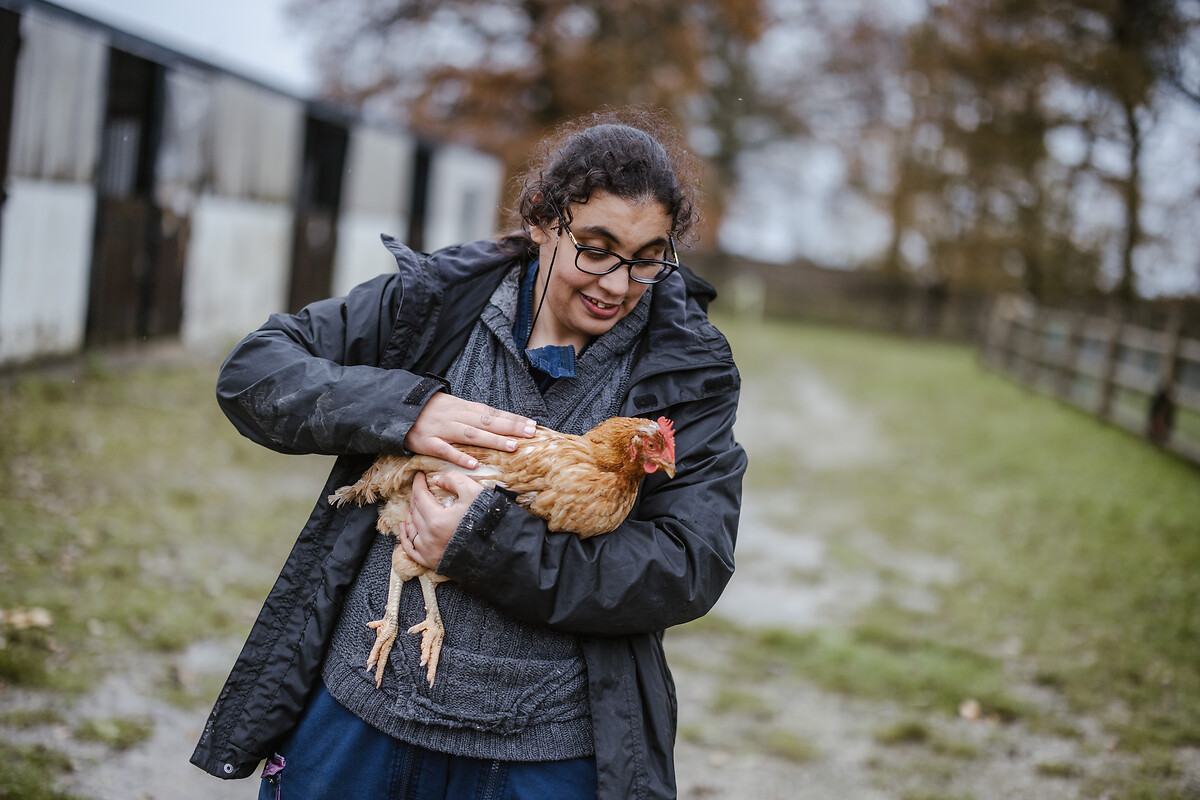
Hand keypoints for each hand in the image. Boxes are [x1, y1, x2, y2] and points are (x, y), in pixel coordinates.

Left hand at [400, 471, 483, 569]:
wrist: (498, 548)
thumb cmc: (486, 520)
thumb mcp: (474, 493)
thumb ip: (454, 480)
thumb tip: (437, 479)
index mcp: (437, 519)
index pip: (420, 496)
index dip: (418, 483)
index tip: (419, 476)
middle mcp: (428, 536)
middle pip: (415, 511)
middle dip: (416, 497)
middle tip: (421, 489)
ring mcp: (428, 551)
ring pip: (411, 528)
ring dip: (411, 514)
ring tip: (415, 506)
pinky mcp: (431, 561)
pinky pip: (410, 549)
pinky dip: (405, 537)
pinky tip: (405, 528)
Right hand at [404, 393, 536, 468]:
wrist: (398, 408)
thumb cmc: (430, 410)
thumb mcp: (453, 406)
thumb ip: (473, 414)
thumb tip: (498, 421)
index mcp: (464, 407)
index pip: (492, 413)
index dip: (512, 419)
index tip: (532, 425)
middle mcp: (456, 416)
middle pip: (487, 422)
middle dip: (510, 428)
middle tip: (530, 434)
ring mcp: (442, 429)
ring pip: (471, 434)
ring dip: (492, 440)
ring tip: (512, 446)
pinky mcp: (428, 442)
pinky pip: (445, 450)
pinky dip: (459, 457)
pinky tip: (474, 464)